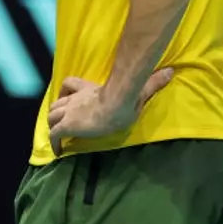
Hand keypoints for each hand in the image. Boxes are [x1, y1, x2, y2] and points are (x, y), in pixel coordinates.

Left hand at [47, 68, 173, 157]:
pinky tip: (58, 151)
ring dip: (53, 125)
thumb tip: (171, 71)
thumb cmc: (126, 100)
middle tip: (61, 122)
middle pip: (56, 103)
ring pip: (51, 117)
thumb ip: (151, 83)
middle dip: (56, 112)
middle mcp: (75, 100)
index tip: (66, 100)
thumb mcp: (139, 91)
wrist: (115, 105)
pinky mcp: (67, 126)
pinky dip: (54, 143)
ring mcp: (69, 113)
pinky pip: (55, 135)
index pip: (69, 84)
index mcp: (88, 90)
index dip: (65, 92)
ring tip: (58, 136)